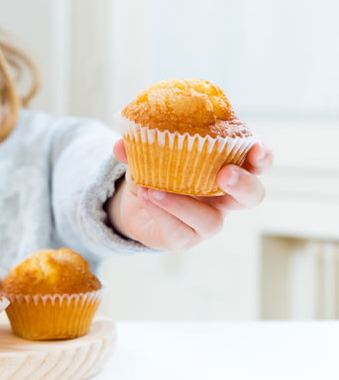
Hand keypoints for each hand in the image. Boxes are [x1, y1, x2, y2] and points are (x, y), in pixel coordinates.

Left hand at [108, 140, 273, 249]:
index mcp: (225, 168)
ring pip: (212, 221)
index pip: (256, 162)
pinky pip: (180, 231)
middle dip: (243, 184)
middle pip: (252, 197)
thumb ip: (138, 145)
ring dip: (183, 204)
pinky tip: (147, 198)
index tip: (256, 147)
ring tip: (154, 190)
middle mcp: (224, 197)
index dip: (261, 156)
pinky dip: (162, 213)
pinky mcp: (186, 238)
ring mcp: (207, 221)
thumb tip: (121, 144)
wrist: (136, 202)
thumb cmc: (157, 170)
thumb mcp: (148, 151)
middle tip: (225, 174)